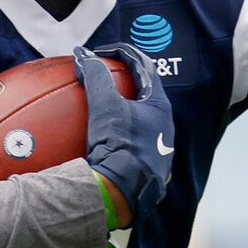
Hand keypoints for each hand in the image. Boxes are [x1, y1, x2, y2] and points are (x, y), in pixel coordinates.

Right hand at [75, 46, 174, 231]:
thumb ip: (96, 77)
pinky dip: (116, 134)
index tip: (100, 53)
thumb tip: (83, 55)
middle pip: (144, 93)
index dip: (122, 53)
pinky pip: (131, 143)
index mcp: (160, 107)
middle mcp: (164, 127)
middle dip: (125, 81)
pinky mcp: (146, 169)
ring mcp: (158, 150)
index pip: (144, 67)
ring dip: (121, 109)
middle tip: (103, 75)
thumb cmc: (120, 146)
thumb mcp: (105, 107)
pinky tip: (98, 142)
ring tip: (100, 107)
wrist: (125, 194)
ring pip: (140, 120)